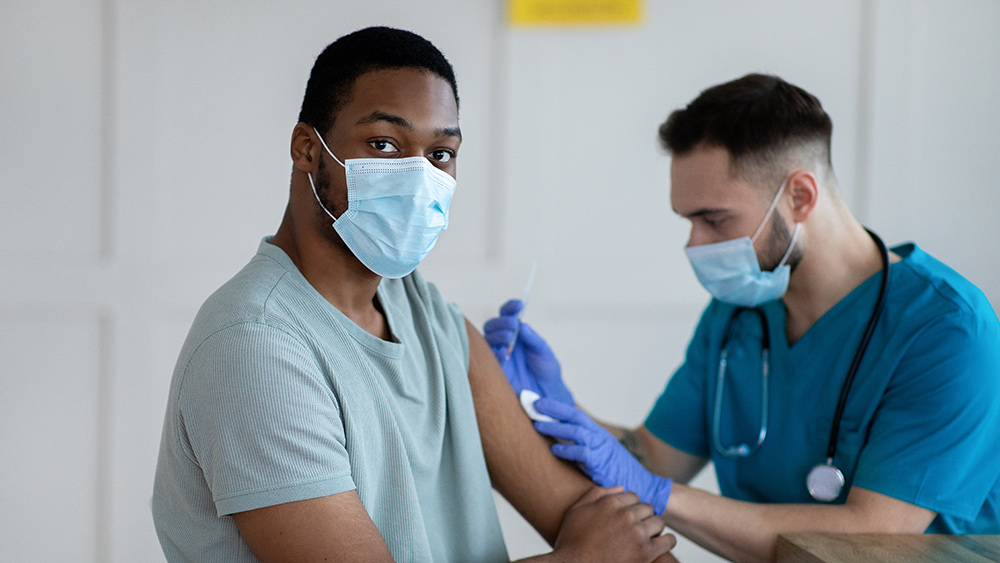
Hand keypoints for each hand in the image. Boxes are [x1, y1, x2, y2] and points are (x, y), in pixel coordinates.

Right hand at [482, 299, 573, 404]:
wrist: (548, 393)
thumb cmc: (546, 369)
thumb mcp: (543, 351)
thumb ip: (532, 338)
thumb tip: (521, 325)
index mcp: (516, 333)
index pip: (507, 315)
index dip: (510, 308)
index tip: (519, 305)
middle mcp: (504, 342)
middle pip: (492, 326)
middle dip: (501, 322)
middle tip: (513, 325)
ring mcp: (497, 355)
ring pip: (487, 339)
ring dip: (497, 335)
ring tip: (509, 338)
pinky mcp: (495, 370)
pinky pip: (488, 359)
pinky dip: (494, 353)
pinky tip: (503, 353)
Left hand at [533, 399, 672, 514]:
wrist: (641, 486)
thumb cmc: (615, 472)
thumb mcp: (598, 454)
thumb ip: (581, 446)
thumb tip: (557, 441)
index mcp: (597, 433)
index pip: (575, 414)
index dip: (557, 407)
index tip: (539, 402)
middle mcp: (599, 437)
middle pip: (575, 417)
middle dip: (554, 409)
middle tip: (534, 405)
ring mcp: (601, 449)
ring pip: (576, 432)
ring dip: (556, 427)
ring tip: (538, 425)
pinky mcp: (601, 463)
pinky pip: (582, 453)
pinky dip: (567, 450)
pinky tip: (555, 450)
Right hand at [553, 486, 675, 562]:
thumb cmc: (572, 542)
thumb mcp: (576, 511)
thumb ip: (597, 494)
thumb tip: (620, 487)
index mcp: (610, 502)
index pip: (633, 496)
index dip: (629, 507)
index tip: (626, 518)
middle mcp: (625, 515)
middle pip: (646, 508)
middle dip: (641, 517)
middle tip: (634, 529)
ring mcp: (637, 533)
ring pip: (658, 522)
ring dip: (653, 528)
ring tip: (645, 537)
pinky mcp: (646, 552)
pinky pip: (668, 540)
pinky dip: (666, 541)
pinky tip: (658, 545)